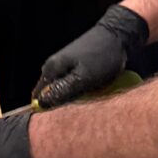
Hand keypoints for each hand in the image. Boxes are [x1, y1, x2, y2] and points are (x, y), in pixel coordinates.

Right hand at [32, 3, 147, 108]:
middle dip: (61, 105)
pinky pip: (73, 84)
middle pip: (50, 94)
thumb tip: (40, 104)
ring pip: (63, 89)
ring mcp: (65, 64)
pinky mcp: (76, 65)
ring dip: (73, 98)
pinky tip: (92, 92)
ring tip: (87, 102)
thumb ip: (61, 91)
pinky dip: (81, 90)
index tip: (58, 122)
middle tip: (77, 113)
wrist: (119, 36)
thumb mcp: (83, 78)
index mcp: (51, 68)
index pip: (38, 96)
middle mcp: (54, 66)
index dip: (46, 110)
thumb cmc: (102, 57)